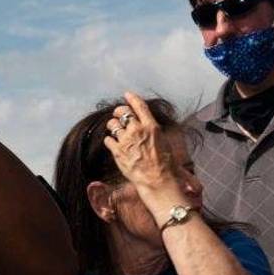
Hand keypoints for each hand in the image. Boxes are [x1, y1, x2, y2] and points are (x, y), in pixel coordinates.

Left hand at [102, 92, 185, 206]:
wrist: (157, 180)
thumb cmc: (165, 164)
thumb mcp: (164, 142)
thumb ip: (153, 131)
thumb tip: (148, 127)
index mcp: (151, 126)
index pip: (139, 106)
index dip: (132, 98)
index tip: (127, 95)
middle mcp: (137, 130)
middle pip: (122, 112)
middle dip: (119, 111)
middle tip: (118, 114)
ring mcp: (126, 140)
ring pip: (112, 124)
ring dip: (112, 125)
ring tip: (115, 130)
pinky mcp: (117, 151)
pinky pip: (108, 139)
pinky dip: (110, 140)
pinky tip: (113, 144)